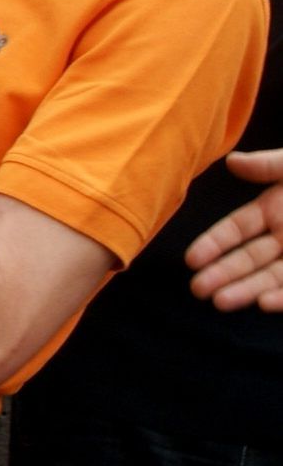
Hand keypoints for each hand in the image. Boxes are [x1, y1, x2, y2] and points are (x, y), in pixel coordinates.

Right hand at [186, 151, 282, 309]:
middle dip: (222, 274)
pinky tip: (264, 304)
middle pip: (248, 259)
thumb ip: (268, 165)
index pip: (236, 230)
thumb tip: (231, 161)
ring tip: (222, 302)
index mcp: (275, 210)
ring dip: (246, 290)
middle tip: (198, 290)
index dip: (214, 244)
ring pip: (270, 278)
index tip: (191, 259)